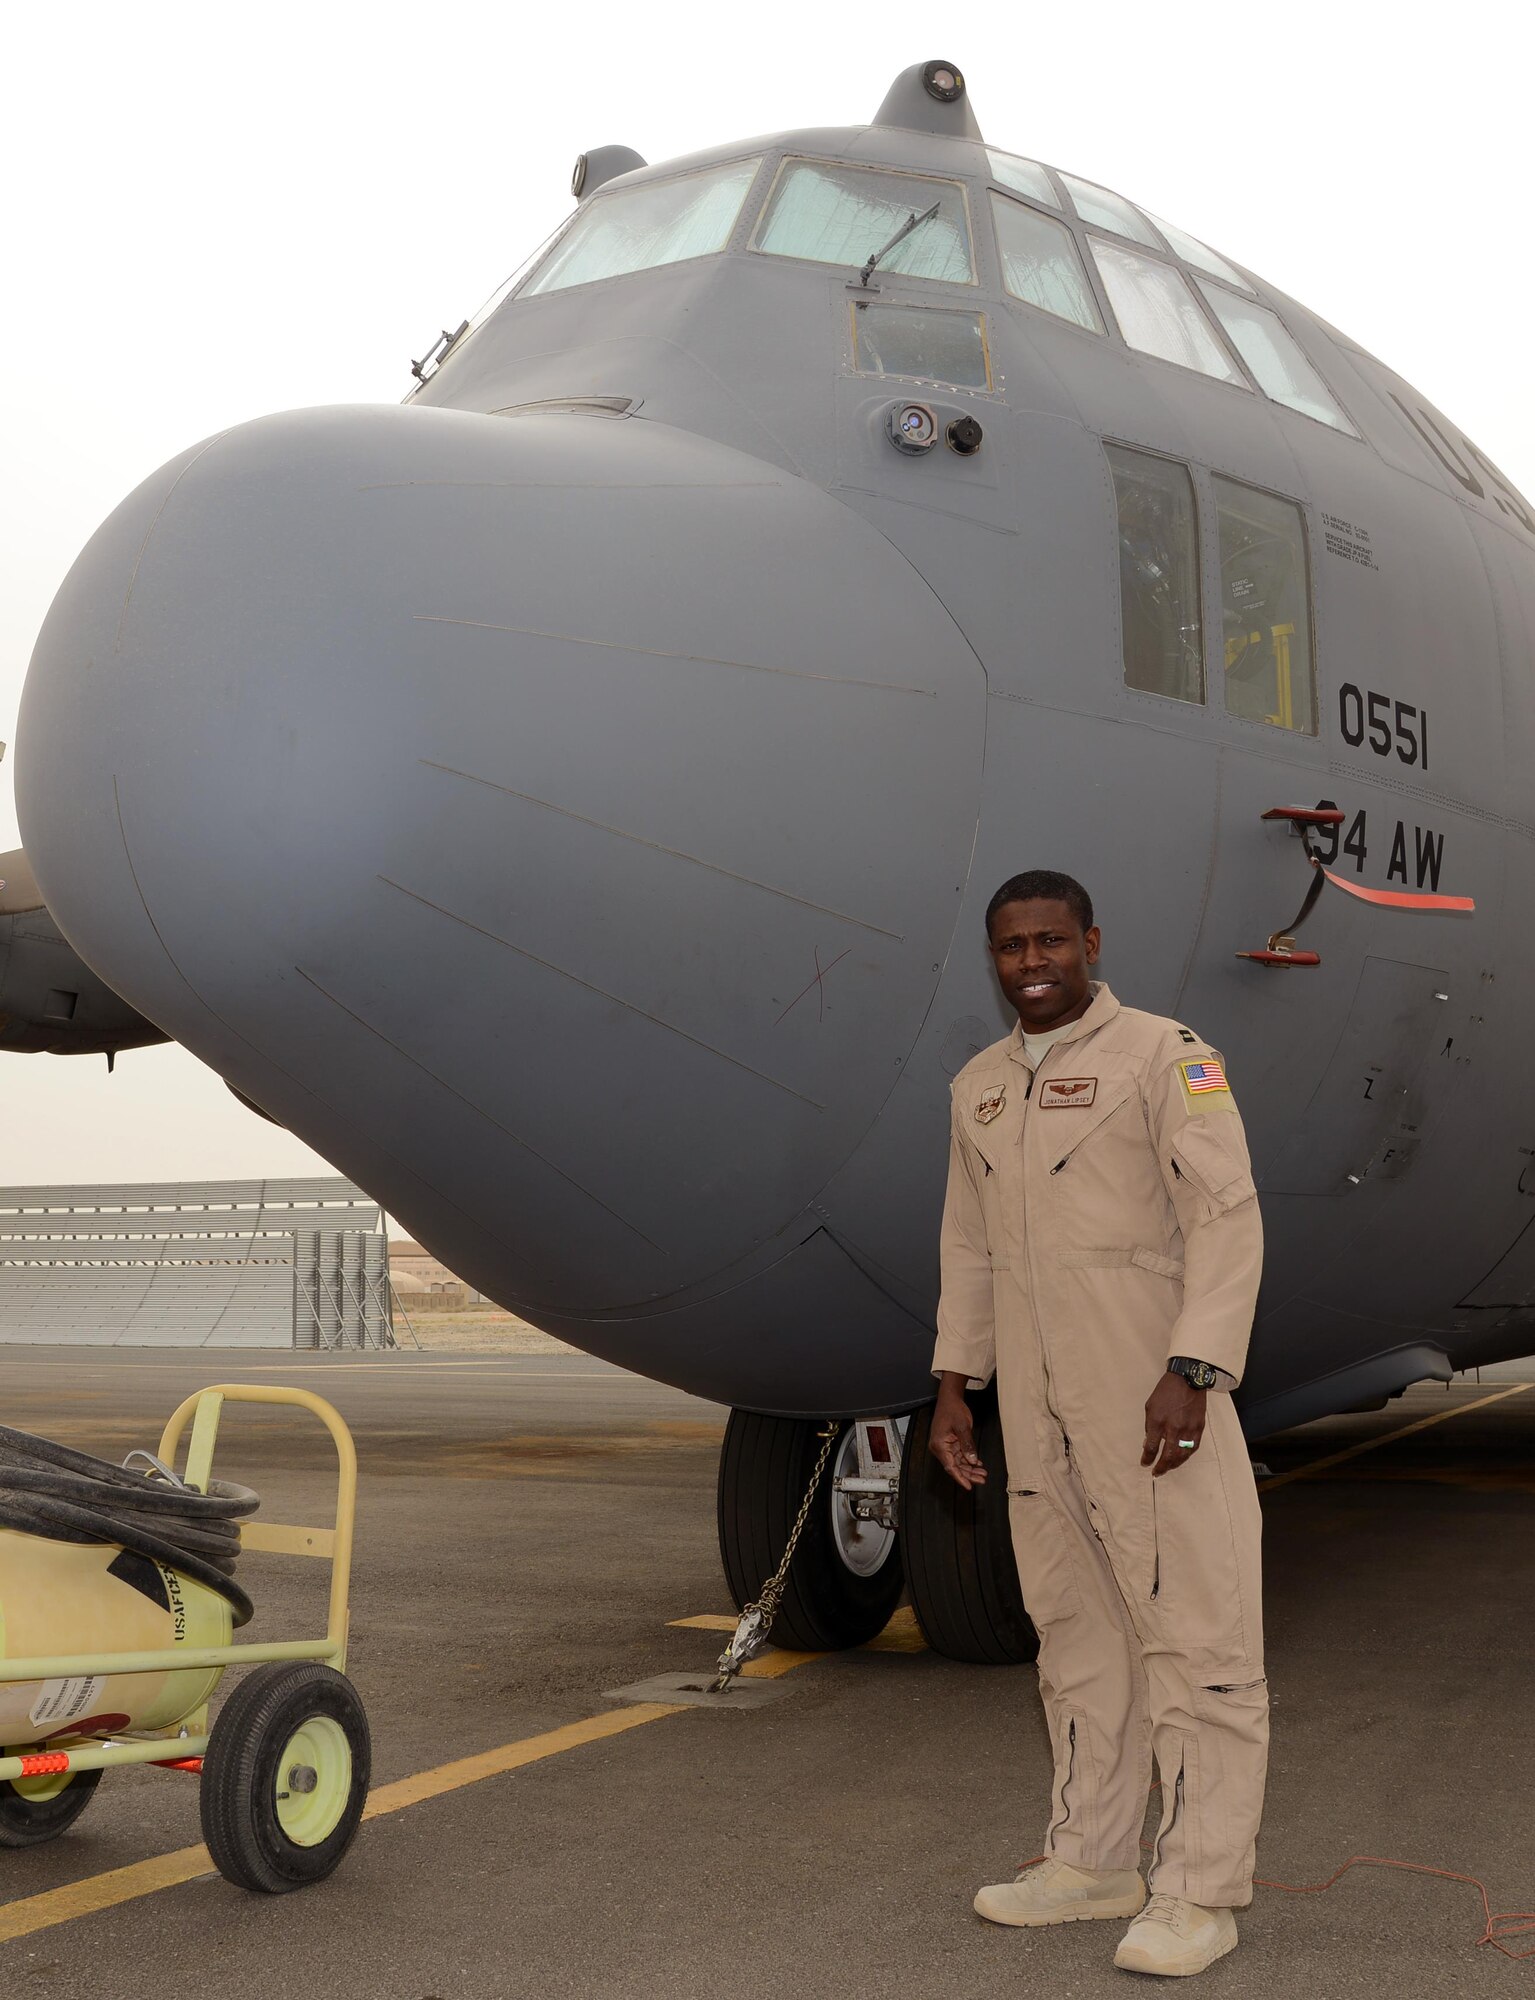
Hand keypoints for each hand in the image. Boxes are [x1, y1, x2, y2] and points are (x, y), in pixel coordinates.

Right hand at [929, 1372, 987, 1489]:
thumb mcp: (963, 1426)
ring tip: (982, 1473)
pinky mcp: (950, 1443)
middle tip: (982, 1479)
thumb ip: (967, 1444)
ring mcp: (945, 1446)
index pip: (950, 1466)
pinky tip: (977, 1464)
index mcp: (939, 1445)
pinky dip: (968, 1460)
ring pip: (958, 1462)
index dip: (960, 1478)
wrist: (949, 1398)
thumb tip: (972, 1460)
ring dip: (970, 1468)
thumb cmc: (952, 1409)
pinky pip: (959, 1456)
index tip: (969, 1486)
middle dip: (968, 1474)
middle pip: (955, 1466)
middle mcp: (940, 1447)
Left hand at [1142, 1371, 1205, 1476]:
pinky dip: (1185, 1456)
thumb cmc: (1166, 1391)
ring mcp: (1188, 1429)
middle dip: (1161, 1467)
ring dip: (1174, 1465)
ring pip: (1182, 1455)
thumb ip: (1149, 1426)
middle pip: (1167, 1456)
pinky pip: (1193, 1448)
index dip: (1147, 1458)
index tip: (1144, 1463)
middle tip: (1156, 1473)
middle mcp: (1173, 1427)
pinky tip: (1180, 1459)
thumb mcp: (1150, 1406)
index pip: (1151, 1447)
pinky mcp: (1199, 1428)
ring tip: (1167, 1468)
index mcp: (1158, 1421)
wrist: (1188, 1380)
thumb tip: (1148, 1443)